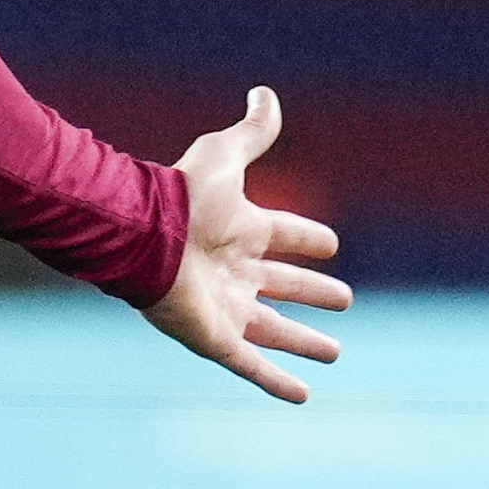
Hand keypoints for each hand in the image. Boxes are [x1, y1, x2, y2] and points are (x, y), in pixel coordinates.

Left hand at [145, 86, 350, 402]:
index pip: (284, 235)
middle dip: (313, 292)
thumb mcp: (226, 156)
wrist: (142, 237)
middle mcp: (235, 271)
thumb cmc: (185, 197)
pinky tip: (303, 395)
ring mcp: (226, 307)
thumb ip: (251, 133)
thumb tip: (265, 93)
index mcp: (242, 230)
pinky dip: (277, 381)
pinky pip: (252, 365)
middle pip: (283, 285)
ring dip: (304, 342)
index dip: (309, 239)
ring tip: (335, 352)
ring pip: (274, 330)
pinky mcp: (215, 338)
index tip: (332, 245)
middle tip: (345, 300)